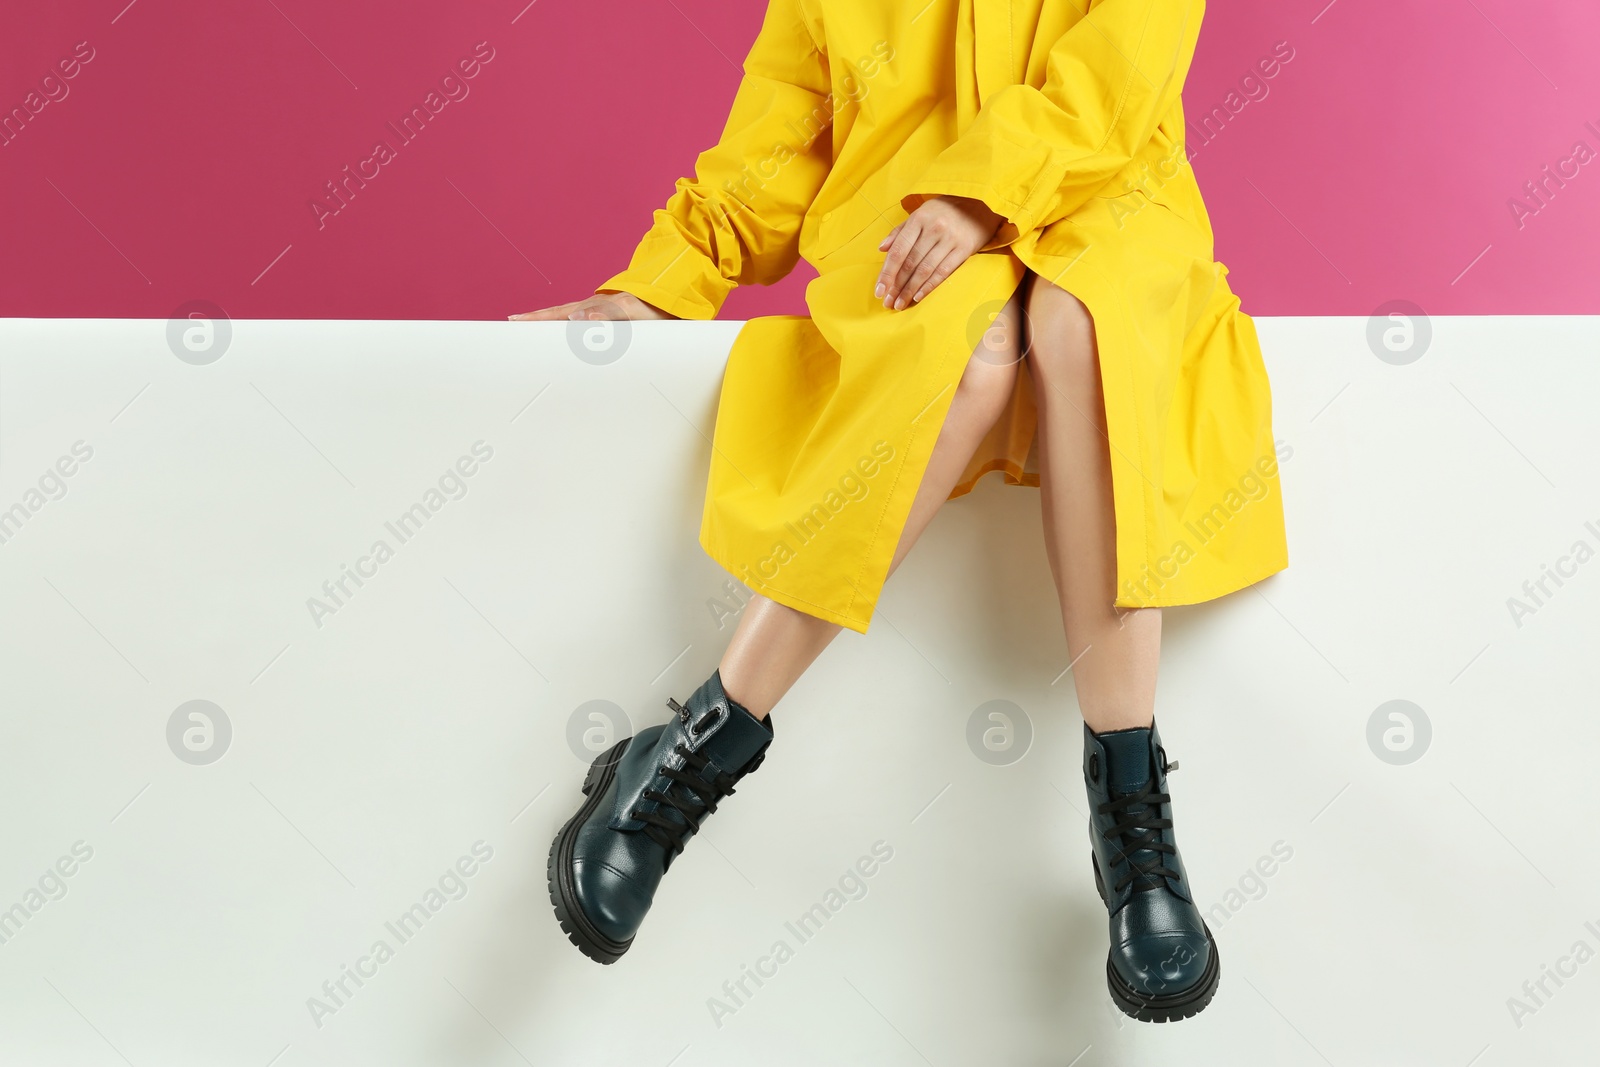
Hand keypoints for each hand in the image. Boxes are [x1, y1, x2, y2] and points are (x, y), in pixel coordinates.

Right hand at [509, 292, 675, 320]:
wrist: (684, 297)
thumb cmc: (661, 309)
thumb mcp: (635, 314)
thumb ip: (609, 316)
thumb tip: (577, 319)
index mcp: (597, 307)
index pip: (559, 315)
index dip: (537, 320)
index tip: (513, 323)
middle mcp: (598, 307)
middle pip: (560, 314)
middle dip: (537, 320)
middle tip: (512, 324)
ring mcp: (605, 310)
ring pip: (571, 317)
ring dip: (552, 323)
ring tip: (533, 330)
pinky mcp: (616, 316)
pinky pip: (587, 322)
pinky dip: (572, 326)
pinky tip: (570, 332)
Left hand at [874, 195, 1002, 309]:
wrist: (979, 204)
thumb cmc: (944, 211)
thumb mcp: (921, 214)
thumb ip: (900, 231)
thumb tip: (882, 248)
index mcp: (919, 219)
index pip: (898, 250)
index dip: (887, 273)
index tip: (879, 290)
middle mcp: (934, 229)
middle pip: (910, 263)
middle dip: (896, 286)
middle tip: (887, 302)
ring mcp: (950, 239)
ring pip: (925, 270)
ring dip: (910, 290)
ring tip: (899, 304)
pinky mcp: (964, 249)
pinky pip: (943, 272)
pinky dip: (929, 286)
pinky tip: (917, 297)